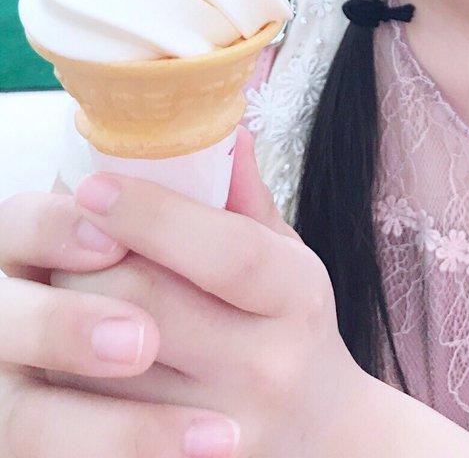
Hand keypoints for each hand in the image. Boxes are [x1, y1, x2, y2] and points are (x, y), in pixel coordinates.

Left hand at [0, 127, 367, 457]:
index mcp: (298, 295)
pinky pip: (98, 415)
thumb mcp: (288, 255)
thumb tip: (222, 125)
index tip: (95, 183)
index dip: (154, 215)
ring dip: (69, 315)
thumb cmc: (292, 325)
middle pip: (150, 302)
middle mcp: (267, 366)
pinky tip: (70, 349)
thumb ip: (246, 196)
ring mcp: (224, 430)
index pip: (225, 251)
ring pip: (106, 364)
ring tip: (65, 283)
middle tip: (68, 231)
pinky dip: (70, 376)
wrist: (320, 435)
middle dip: (91, 258)